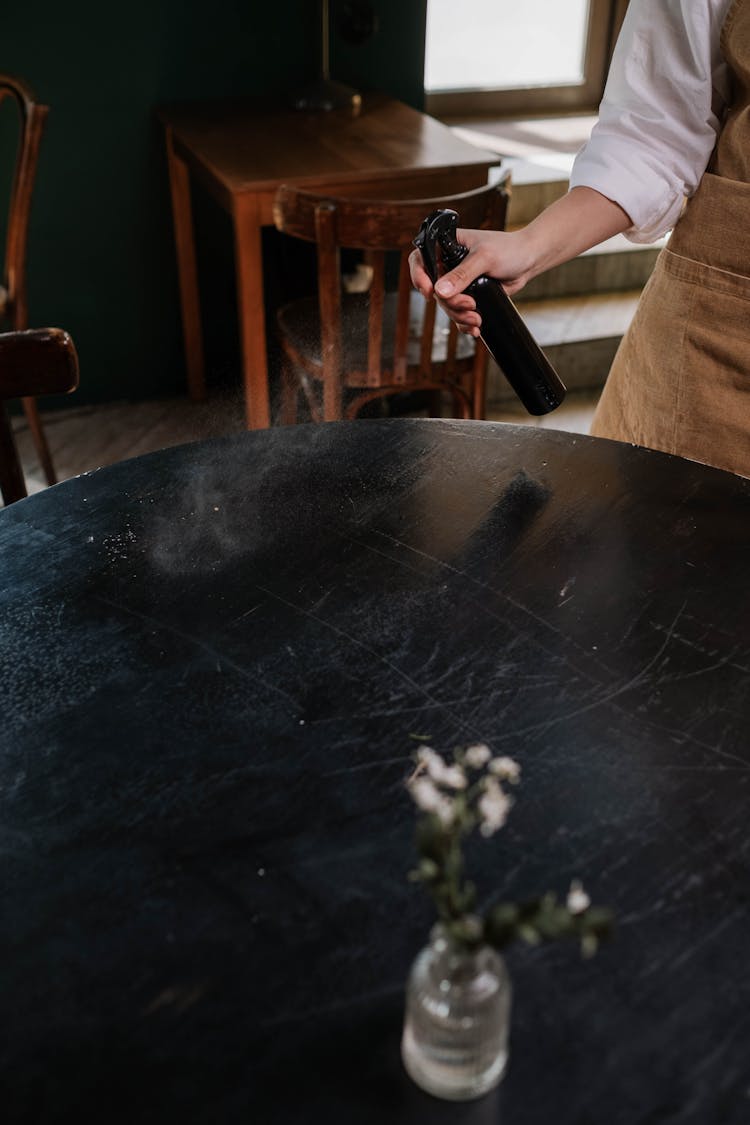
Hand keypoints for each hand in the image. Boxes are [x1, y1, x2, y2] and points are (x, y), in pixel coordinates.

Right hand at [409, 228, 536, 336]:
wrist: (528, 260)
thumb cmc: (509, 249)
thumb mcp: (484, 258)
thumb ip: (462, 274)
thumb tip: (440, 291)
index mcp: (446, 246)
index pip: (421, 259)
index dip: (419, 276)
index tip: (430, 292)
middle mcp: (449, 265)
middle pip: (435, 290)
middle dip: (451, 303)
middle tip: (469, 304)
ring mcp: (458, 282)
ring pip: (447, 305)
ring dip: (459, 316)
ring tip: (476, 318)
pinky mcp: (468, 295)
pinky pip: (458, 314)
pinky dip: (465, 323)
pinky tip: (475, 326)